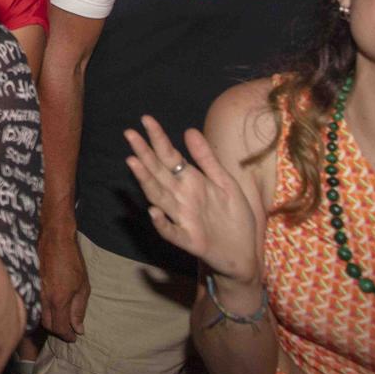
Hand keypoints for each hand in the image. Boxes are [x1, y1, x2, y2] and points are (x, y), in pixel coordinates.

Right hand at [38, 231, 91, 339]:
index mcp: (59, 300)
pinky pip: (36, 306)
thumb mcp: (83, 286)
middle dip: (59, 331)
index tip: (75, 337)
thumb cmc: (72, 260)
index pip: (60, 328)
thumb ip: (79, 309)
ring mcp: (36, 292)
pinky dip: (44, 312)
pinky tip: (51, 309)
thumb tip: (79, 328)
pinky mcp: (31, 285)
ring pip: (40, 316)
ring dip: (51, 322)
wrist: (54, 239)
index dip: (68, 336)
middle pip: (48, 325)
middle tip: (69, 330)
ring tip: (62, 320)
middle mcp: (44, 299)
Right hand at [123, 115, 262, 283]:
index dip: (158, 139)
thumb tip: (189, 130)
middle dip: (144, 153)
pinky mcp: (190, 240)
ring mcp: (184, 218)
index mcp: (191, 182)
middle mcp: (182, 198)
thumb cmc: (234, 217)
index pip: (169, 157)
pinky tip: (154, 211)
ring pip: (159, 197)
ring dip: (146, 181)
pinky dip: (162, 223)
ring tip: (133, 163)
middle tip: (129, 134)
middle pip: (159, 173)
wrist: (245, 253)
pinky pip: (172, 232)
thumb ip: (207, 159)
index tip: (146, 119)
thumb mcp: (226, 182)